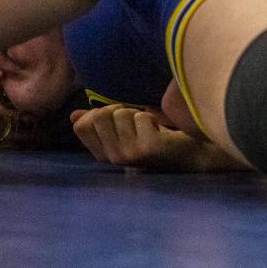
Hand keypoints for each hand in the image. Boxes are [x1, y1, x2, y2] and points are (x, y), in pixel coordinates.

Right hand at [70, 104, 244, 171]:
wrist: (192, 154)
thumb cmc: (159, 139)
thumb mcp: (124, 131)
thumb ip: (100, 124)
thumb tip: (74, 115)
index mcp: (103, 155)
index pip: (81, 126)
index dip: (99, 113)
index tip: (119, 117)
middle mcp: (112, 158)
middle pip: (99, 116)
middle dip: (120, 109)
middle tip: (138, 121)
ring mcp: (128, 155)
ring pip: (119, 113)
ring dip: (138, 113)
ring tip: (152, 127)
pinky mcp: (146, 148)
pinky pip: (141, 116)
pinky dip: (153, 117)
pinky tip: (162, 130)